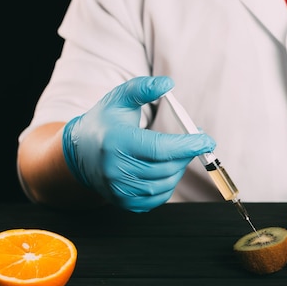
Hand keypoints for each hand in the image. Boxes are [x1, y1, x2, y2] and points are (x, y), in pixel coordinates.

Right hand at [62, 76, 214, 211]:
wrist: (79, 153)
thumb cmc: (104, 121)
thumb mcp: (120, 98)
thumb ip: (143, 88)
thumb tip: (168, 83)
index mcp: (116, 142)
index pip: (160, 148)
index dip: (188, 145)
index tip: (207, 140)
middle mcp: (115, 169)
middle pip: (166, 167)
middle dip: (187, 154)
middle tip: (195, 141)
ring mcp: (118, 189)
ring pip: (165, 184)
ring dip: (179, 168)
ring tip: (177, 152)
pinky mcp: (124, 202)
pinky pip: (158, 198)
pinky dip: (168, 183)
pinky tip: (165, 167)